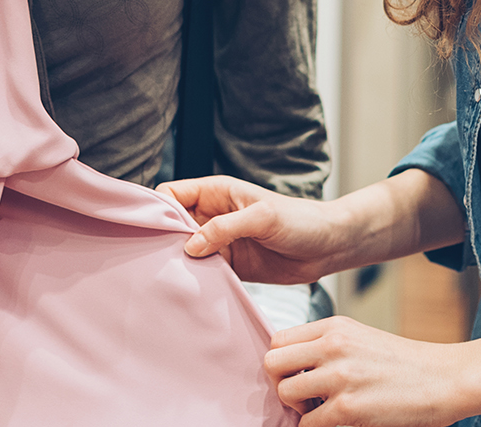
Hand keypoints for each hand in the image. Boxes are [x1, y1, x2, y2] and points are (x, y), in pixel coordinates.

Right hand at [157, 175, 353, 283]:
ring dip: (179, 263)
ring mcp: (221, 242)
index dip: (159, 208)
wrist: (329, 247)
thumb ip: (225, 228)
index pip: (172, 193)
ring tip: (171, 277)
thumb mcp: (262, 217)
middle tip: (156, 259)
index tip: (151, 230)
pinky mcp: (230, 266)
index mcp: (216, 192)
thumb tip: (190, 246)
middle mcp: (213, 215)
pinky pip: (204, 272)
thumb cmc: (300, 220)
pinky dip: (197, 279)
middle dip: (163, 239)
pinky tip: (192, 288)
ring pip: (185, 251)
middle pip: (174, 224)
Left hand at [266, 317, 474, 426]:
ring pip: (285, 393)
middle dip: (281, 383)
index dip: (282, 362)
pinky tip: (335, 422)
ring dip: (298, 408)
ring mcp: (340, 377)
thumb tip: (292, 365)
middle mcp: (333, 346)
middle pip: (272, 363)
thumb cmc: (407, 363)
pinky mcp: (349, 409)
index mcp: (335, 325)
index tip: (296, 375)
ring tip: (320, 410)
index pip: (278, 340)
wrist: (447, 379)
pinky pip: (307, 423)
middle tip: (303, 395)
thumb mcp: (361, 337)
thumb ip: (327, 344)